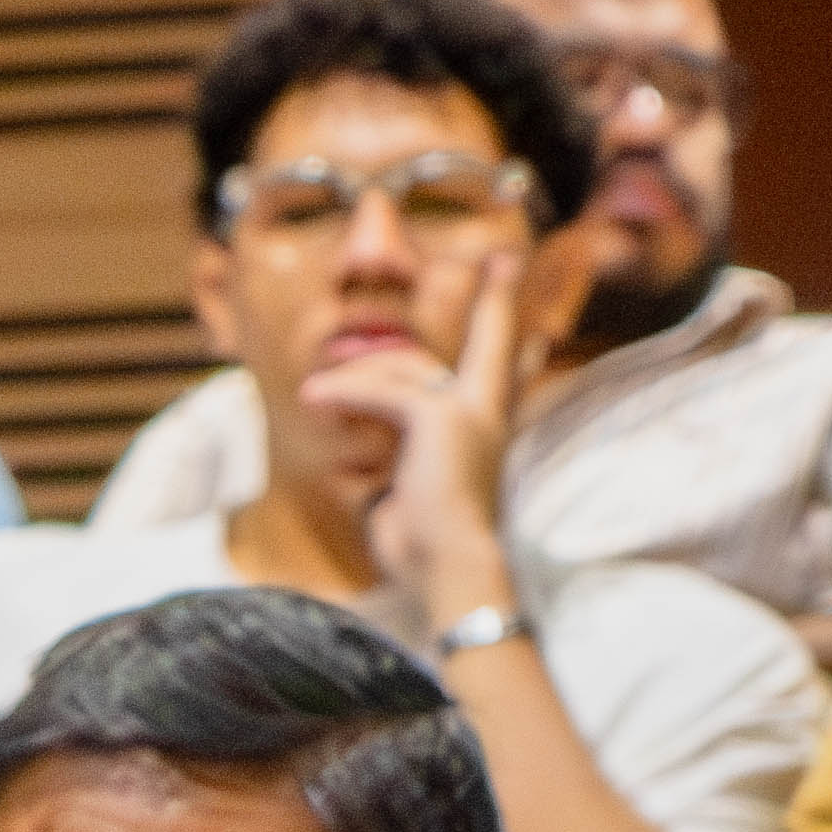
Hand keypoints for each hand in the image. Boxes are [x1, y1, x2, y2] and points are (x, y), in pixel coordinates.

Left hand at [300, 239, 534, 622]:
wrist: (449, 569)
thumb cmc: (423, 547)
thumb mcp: (406, 491)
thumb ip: (398, 456)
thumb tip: (362, 448)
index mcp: (487, 430)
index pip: (505, 366)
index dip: (511, 323)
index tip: (518, 281)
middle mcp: (488, 414)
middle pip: (487, 342)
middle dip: (494, 300)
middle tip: (502, 262)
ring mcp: (470, 413)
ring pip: (403, 369)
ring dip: (351, 380)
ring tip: (312, 395)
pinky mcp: (441, 419)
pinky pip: (383, 392)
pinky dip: (344, 394)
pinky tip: (314, 400)